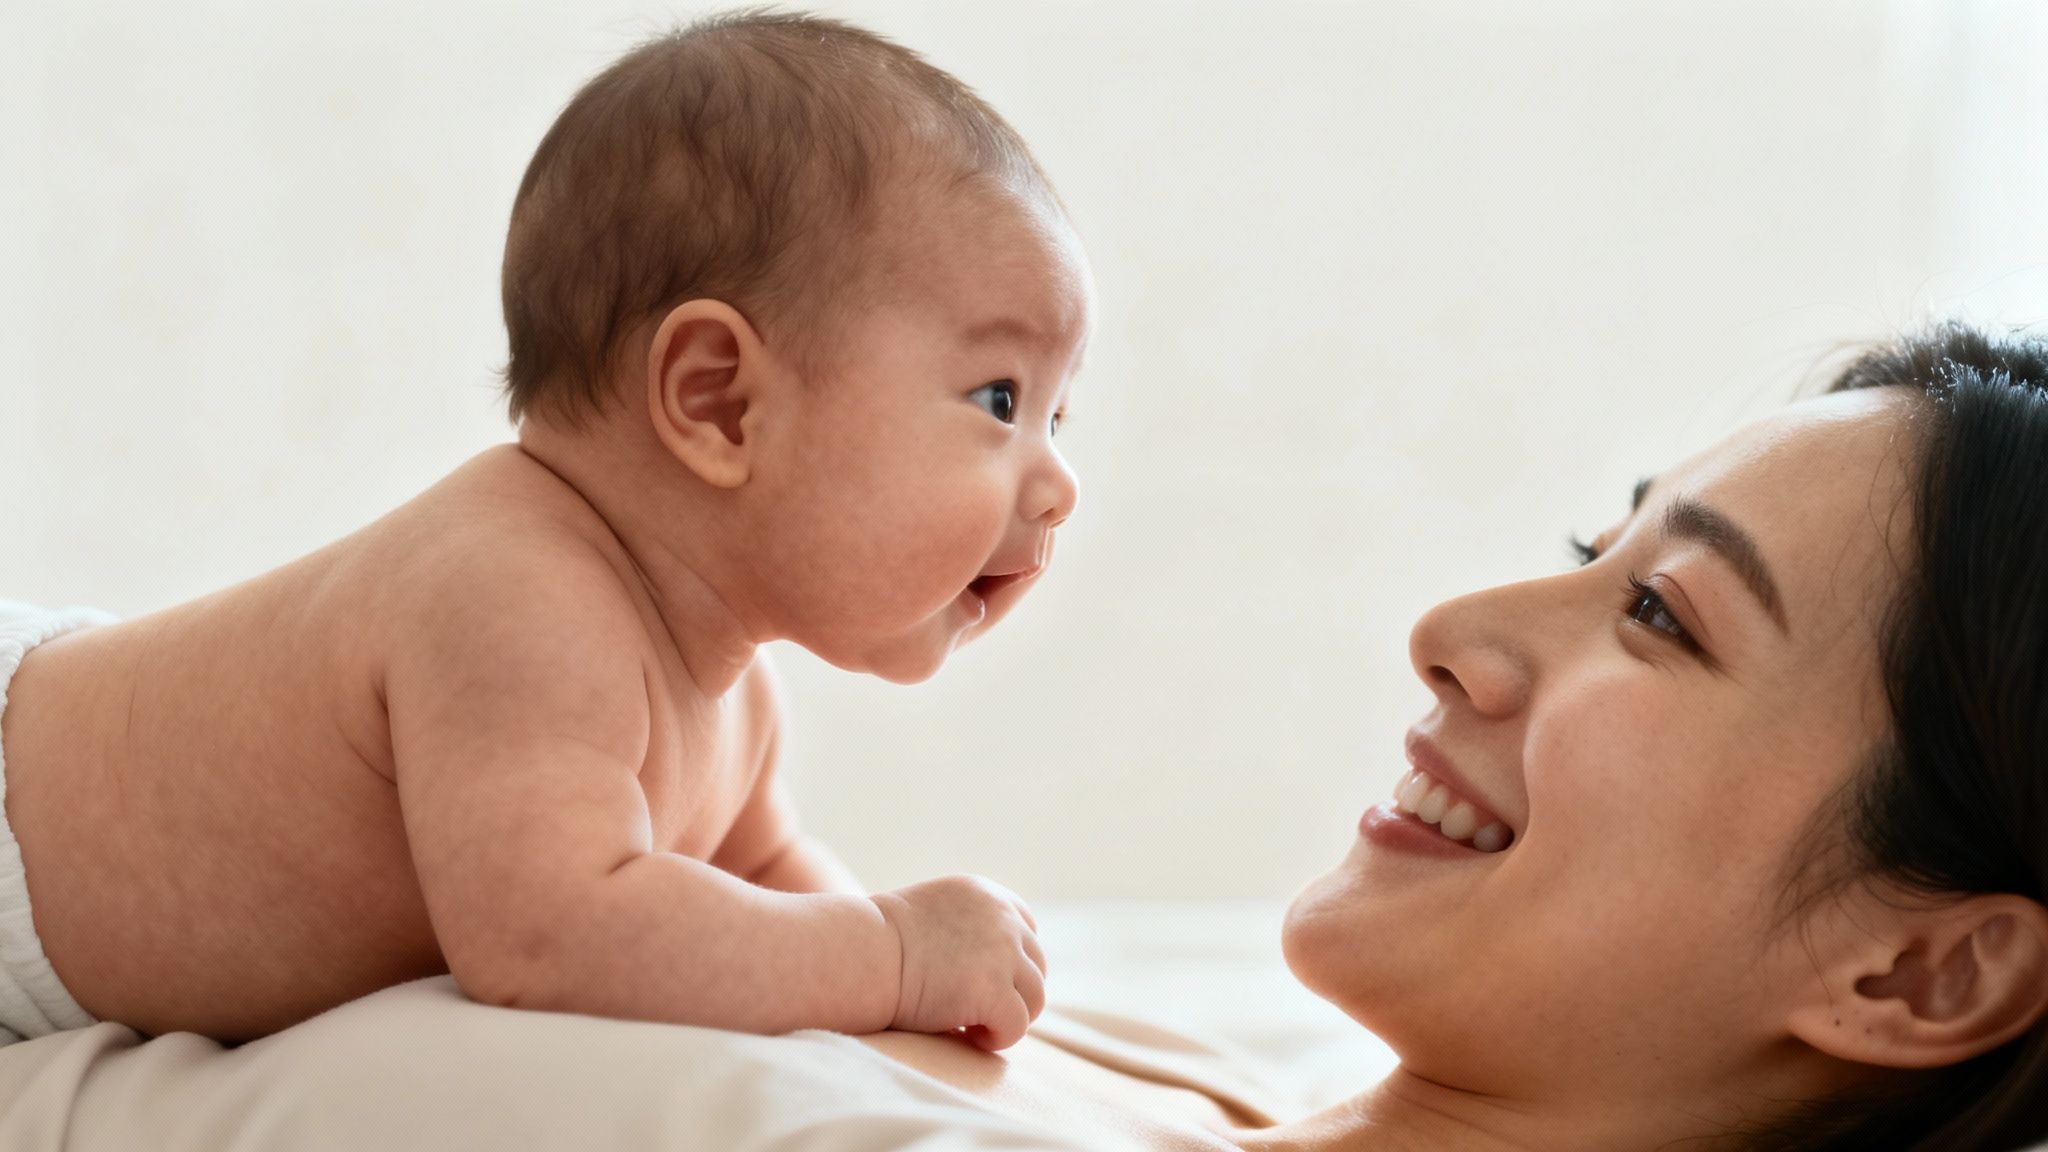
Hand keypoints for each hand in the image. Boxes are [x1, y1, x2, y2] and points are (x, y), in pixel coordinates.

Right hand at [870, 875, 1047, 1050]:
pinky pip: (1017, 1024)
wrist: (858, 953)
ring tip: (971, 1026)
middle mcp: (1002, 917)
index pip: (1026, 927)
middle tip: (975, 1011)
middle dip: (1012, 990)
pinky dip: (998, 1037)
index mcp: (985, 893)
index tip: (986, 981)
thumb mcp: (929, 916)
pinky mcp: (994, 990)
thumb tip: (987, 971)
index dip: (1012, 961)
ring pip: (1035, 997)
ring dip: (1009, 1015)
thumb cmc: (877, 942)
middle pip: (1036, 965)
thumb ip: (963, 930)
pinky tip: (966, 1035)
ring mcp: (1002, 952)